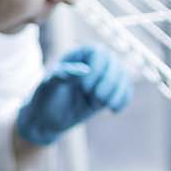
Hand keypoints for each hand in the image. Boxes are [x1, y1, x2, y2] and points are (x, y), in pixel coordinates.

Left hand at [15, 45, 133, 145]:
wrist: (47, 118)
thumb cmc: (44, 98)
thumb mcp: (48, 86)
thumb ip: (62, 75)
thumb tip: (84, 70)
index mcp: (77, 55)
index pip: (98, 52)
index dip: (97, 69)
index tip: (84, 88)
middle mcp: (93, 63)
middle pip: (114, 63)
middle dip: (109, 82)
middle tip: (96, 98)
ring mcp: (102, 78)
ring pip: (123, 77)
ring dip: (118, 92)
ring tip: (104, 105)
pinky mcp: (108, 93)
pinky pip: (125, 91)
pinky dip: (123, 100)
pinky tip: (114, 111)